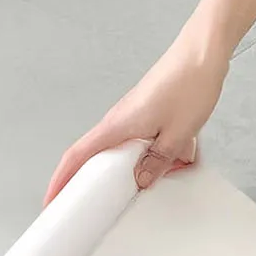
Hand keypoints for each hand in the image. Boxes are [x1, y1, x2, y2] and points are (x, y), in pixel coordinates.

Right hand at [43, 30, 228, 204]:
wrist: (204, 51)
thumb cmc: (190, 84)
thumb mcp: (179, 134)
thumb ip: (158, 161)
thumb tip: (140, 181)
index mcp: (117, 125)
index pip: (76, 155)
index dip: (60, 180)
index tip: (52, 201)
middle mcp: (120, 119)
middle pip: (96, 155)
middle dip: (97, 180)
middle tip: (98, 205)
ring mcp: (134, 113)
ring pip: (124, 147)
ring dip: (135, 164)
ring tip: (152, 179)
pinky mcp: (149, 109)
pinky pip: (142, 137)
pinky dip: (153, 150)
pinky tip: (177, 156)